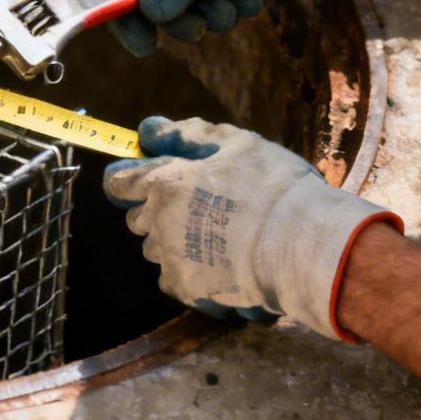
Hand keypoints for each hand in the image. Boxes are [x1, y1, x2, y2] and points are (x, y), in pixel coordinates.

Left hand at [104, 117, 399, 340]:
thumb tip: (149, 130)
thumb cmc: (273, 186)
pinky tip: (219, 265)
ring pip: (156, 250)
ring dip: (173, 243)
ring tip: (216, 238)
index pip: (118, 181)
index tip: (144, 180)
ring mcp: (172, 258)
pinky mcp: (188, 289)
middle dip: (157, 212)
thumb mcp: (236, 143)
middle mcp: (159, 221)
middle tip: (199, 207)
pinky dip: (189, 274)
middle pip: (137, 219)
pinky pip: (172, 280)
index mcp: (166, 182)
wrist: (302, 244)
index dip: (129, 179)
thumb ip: (187, 135)